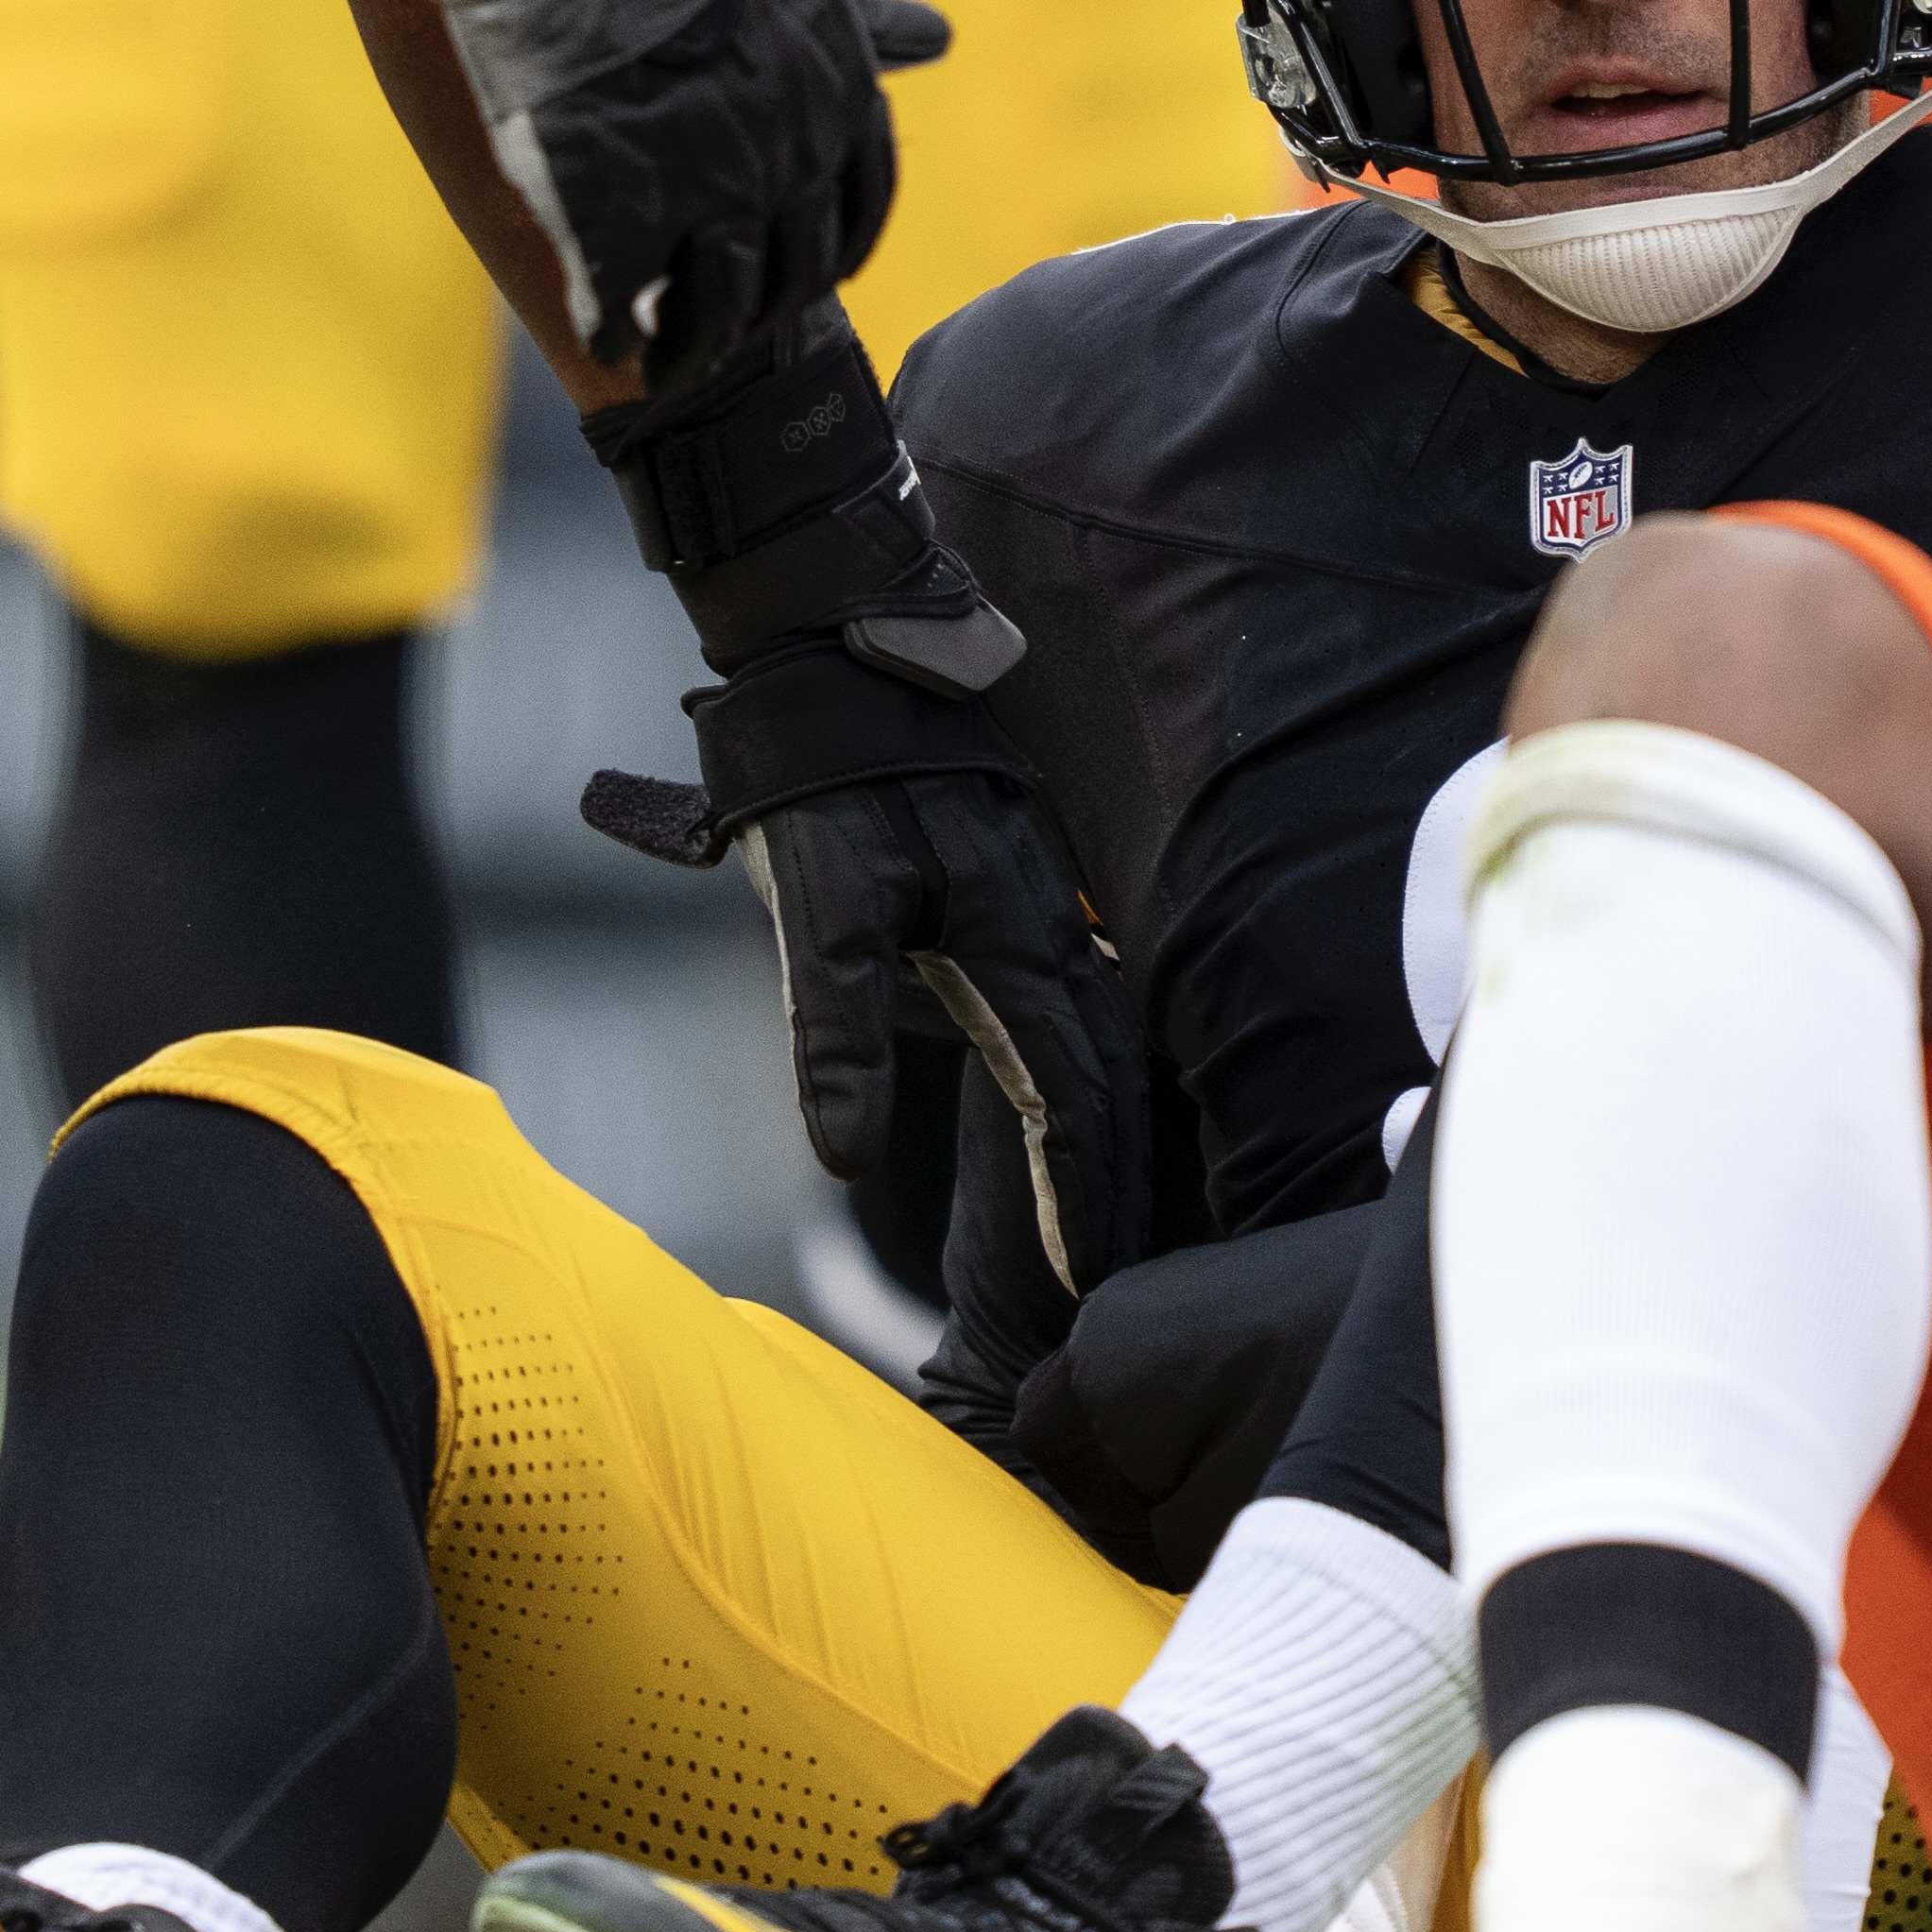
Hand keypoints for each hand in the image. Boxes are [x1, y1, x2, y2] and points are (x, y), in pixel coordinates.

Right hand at [499, 0, 942, 389]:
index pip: (856, 212)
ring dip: (692, 350)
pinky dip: (614, 333)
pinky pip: (621, 305)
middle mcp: (790, 156)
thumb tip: (936, 38)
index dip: (825, 256)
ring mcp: (704, 189)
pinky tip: (604, 338)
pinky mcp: (613, 209)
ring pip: (715, 313)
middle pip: (791, 278)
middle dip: (758, 314)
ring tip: (667, 365)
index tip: (793, 277)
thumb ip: (855, 21)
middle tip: (720, 334)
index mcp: (839, 96)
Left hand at [585, 663, 1148, 1297]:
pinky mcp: (1023, 879)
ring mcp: (1047, 899)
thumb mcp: (816, 909)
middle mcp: (1054, 926)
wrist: (835, 650)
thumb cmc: (824, 779)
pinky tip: (1081, 1087)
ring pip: (1108, 1034)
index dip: (1079, 1198)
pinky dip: (1096, 1062)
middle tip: (1111, 1276)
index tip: (1086, 1282)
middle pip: (1112, 1079)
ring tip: (1107, 1206)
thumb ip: (832, 1035)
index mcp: (1016, 944)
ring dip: (1114, 1126)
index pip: (1071, 1100)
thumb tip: (843, 1157)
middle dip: (1114, 1184)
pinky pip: (1086, 992)